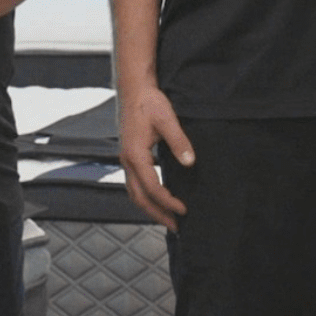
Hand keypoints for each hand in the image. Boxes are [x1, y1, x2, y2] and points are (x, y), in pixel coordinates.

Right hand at [118, 85, 192, 230]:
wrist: (133, 89)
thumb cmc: (149, 102)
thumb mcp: (167, 119)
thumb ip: (179, 141)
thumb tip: (190, 162)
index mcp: (135, 155)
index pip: (152, 188)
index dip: (168, 202)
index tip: (184, 210)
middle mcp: (127, 160)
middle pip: (139, 197)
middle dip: (157, 214)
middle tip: (176, 227)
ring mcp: (125, 159)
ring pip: (134, 192)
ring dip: (150, 207)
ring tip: (167, 218)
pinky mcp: (129, 155)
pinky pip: (135, 182)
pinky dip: (145, 195)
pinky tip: (158, 197)